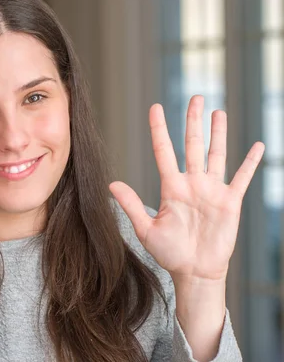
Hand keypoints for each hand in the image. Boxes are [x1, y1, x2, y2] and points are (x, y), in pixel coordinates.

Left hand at [109, 95, 264, 282]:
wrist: (194, 271)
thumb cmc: (169, 252)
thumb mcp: (146, 229)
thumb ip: (131, 205)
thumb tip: (111, 185)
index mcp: (171, 187)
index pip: (164, 150)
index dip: (159, 129)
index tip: (155, 107)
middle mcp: (191, 183)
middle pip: (192, 145)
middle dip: (193, 121)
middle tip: (195, 97)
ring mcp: (212, 190)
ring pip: (215, 154)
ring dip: (218, 133)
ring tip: (218, 111)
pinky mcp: (230, 202)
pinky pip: (242, 178)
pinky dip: (250, 162)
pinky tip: (257, 145)